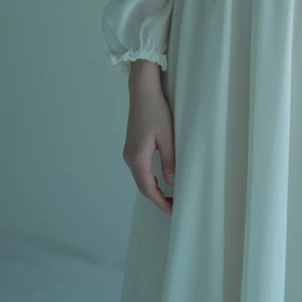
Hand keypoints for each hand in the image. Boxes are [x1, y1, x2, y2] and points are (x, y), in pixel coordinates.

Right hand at [122, 74, 175, 214]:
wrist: (142, 91)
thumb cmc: (156, 111)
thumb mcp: (167, 137)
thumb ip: (169, 161)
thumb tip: (171, 183)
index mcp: (137, 158)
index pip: (148, 188)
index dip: (160, 202)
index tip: (173, 209)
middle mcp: (129, 157)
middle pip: (142, 185)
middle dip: (157, 198)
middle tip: (173, 205)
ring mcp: (128, 151)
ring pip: (140, 177)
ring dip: (153, 188)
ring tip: (169, 194)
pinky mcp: (131, 145)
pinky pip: (139, 168)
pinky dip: (149, 177)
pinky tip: (160, 178)